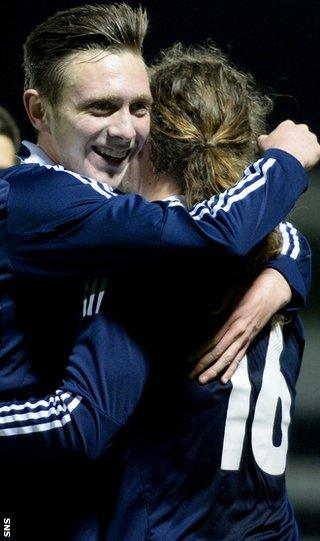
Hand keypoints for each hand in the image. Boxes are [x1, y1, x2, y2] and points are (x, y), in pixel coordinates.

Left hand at [189, 268, 290, 383]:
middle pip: (217, 353)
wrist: (272, 293)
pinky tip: (224, 379)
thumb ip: (220, 303)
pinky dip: (232, 369)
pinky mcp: (250, 341)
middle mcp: (238, 333)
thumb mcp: (233, 291)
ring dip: (214, 371)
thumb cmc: (250, 290)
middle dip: (202, 365)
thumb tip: (209, 314)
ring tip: (203, 380)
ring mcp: (245, 339)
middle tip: (189, 375)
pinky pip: (239, 358)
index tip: (187, 359)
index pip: (212, 340)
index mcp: (232, 320)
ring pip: (227, 359)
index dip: (199, 350)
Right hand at [258, 120, 319, 169]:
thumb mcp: (262, 143)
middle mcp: (302, 128)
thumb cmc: (273, 150)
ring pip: (309, 144)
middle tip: (290, 154)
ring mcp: (311, 138)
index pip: (287, 130)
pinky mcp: (317, 149)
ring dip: (305, 150)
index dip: (284, 139)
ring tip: (297, 160)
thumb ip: (263, 138)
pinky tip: (304, 164)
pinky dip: (312, 158)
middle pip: (300, 135)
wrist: (284, 161)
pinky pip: (316, 154)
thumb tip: (262, 138)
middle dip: (296, 143)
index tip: (281, 147)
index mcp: (288, 125)